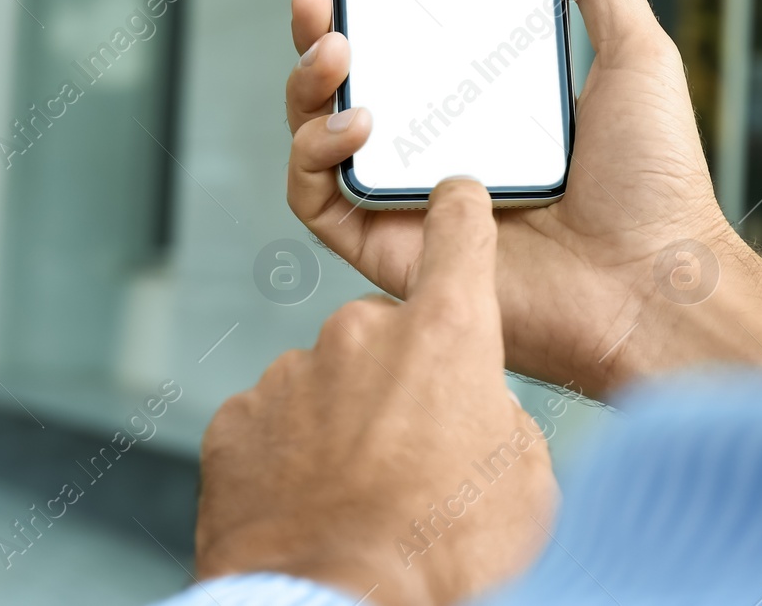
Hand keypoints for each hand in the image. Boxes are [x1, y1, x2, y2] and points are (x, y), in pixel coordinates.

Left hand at [196, 180, 556, 605]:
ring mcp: (290, 375)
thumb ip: (503, 420)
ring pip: (327, 382)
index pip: (459, 235)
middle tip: (414, 455)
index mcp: (446, 337)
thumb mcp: (526, 489)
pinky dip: (290, 454)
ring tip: (361, 495)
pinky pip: (273, 422)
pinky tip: (312, 505)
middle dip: (400, 381)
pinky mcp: (235, 421)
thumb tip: (480, 414)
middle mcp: (362, 335)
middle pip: (389, 334)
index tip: (455, 198)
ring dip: (344, 422)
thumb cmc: (439, 563)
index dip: (461, 213)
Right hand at [286, 0, 761, 399]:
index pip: (411, 48)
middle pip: (348, 88)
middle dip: (315, 36)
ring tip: (336, 51)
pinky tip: (356, 125)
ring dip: (305, 89)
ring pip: (317, 139)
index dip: (373, 4)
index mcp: (489, 109)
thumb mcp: (635, 58)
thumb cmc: (658, 183)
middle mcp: (441, 152)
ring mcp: (411, 202)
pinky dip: (314, 156)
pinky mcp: (392, 251)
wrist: (654, 284)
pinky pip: (317, 202)